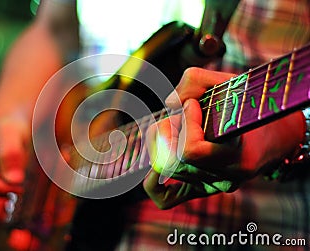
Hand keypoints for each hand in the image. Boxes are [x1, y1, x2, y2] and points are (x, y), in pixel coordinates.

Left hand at [143, 67, 304, 208]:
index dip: (185, 124)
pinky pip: (166, 198)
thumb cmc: (250, 105)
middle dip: (167, 129)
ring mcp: (213, 186)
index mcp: (236, 155)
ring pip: (167, 170)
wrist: (274, 133)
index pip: (190, 151)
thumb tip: (169, 103)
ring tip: (178, 127)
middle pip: (173, 159)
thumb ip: (195, 81)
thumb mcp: (228, 82)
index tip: (193, 104)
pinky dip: (152, 183)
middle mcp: (225, 177)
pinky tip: (153, 163)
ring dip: (162, 142)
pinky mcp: (201, 188)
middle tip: (180, 114)